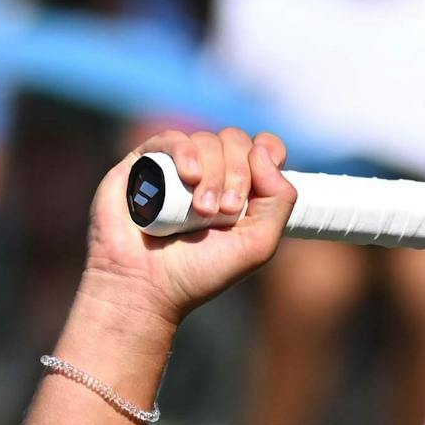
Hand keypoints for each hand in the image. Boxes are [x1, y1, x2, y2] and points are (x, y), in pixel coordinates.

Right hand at [83, 128, 293, 340]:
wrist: (145, 286)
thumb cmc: (199, 272)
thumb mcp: (257, 245)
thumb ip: (279, 201)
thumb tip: (262, 150)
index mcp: (238, 190)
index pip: (263, 149)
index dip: (269, 152)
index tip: (261, 183)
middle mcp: (209, 174)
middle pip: (236, 141)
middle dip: (238, 174)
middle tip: (226, 212)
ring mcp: (176, 166)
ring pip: (206, 140)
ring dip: (213, 173)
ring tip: (202, 210)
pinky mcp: (144, 162)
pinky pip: (172, 137)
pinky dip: (186, 152)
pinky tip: (188, 176)